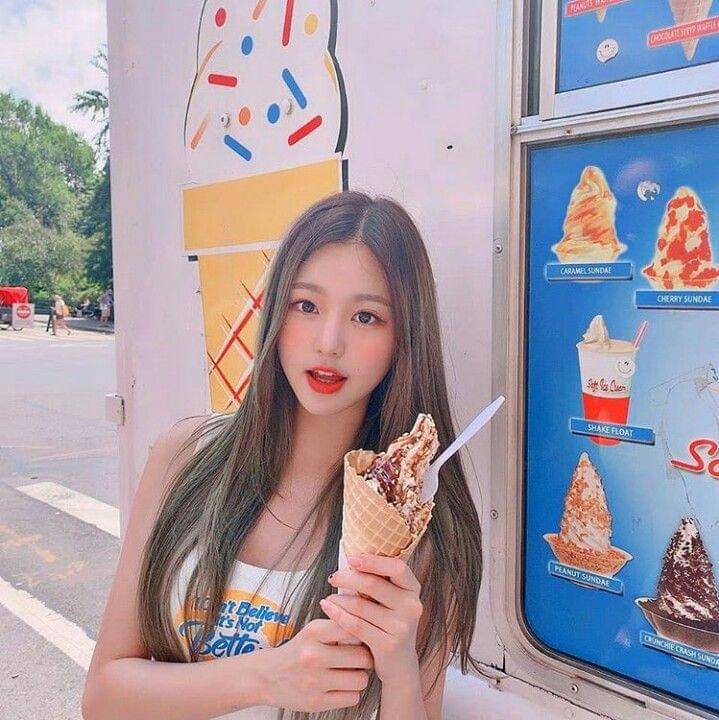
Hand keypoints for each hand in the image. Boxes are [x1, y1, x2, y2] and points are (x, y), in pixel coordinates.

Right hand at [261, 618, 372, 711]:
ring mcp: (314, 681)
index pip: (353, 628)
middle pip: (362, 657)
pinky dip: (351, 693)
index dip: (363, 634)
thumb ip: (339, 625)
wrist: (267, 677)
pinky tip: (342, 686)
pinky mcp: (316, 703)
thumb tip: (368, 622)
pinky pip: (352, 698)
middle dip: (365, 658)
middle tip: (359, 658)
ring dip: (360, 677)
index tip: (361, 638)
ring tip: (350, 672)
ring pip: (361, 679)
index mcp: (313, 632)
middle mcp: (312, 656)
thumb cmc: (298, 651)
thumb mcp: (313, 630)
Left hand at [320, 554, 423, 683]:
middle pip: (374, 584)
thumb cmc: (389, 624)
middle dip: (348, 577)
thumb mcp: (393, 601)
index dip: (374, 561)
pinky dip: (338, 614)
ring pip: (361, 605)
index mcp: (413, 590)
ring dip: (339, 598)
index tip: (352, 558)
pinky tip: (328, 608)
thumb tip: (351, 558)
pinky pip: (356, 624)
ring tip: (328, 597)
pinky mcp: (387, 644)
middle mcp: (411, 607)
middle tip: (333, 577)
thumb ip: (381, 582)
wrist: (399, 665)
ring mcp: (401, 627)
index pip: (398, 567)